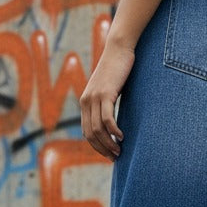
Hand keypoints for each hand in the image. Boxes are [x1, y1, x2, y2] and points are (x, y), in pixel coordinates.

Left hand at [80, 41, 135, 158]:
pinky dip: (113, 130)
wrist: (118, 49)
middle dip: (102, 149)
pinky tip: (121, 136)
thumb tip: (113, 120)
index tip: (109, 155)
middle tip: (115, 157)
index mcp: (85, 102)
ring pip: (98, 129)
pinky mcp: (105, 93)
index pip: (87, 132)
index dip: (97, 146)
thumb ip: (107, 103)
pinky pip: (107, 118)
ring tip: (119, 150)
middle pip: (91, 134)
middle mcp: (86, 101)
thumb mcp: (109, 89)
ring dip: (108, 143)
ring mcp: (94, 97)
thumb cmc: (117, 70)